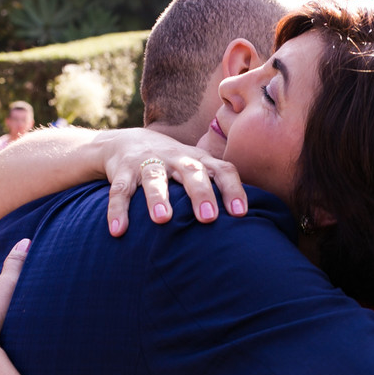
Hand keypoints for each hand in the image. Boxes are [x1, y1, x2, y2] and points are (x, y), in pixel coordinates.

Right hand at [101, 129, 246, 236]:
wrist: (127, 142)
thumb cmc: (175, 164)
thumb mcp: (197, 168)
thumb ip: (218, 186)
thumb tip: (256, 221)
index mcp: (198, 160)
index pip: (222, 170)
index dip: (232, 190)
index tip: (241, 213)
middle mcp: (175, 159)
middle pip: (191, 172)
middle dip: (200, 193)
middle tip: (208, 218)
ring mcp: (148, 164)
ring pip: (154, 179)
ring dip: (157, 198)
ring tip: (161, 220)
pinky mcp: (123, 172)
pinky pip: (120, 192)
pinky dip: (117, 211)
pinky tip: (118, 231)